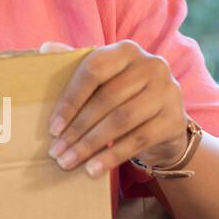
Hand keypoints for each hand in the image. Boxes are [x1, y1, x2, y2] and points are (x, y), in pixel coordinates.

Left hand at [39, 40, 188, 175]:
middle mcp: (151, 65)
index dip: (71, 100)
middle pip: (107, 98)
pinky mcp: (174, 119)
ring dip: (90, 144)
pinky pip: (138, 139)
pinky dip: (112, 156)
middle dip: (77, 128)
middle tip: (56, 151)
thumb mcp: (104, 79)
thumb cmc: (124, 98)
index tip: (52, 128)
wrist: (164, 124)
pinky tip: (92, 169)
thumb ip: (77, 64)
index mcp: (127, 50)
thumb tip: (44, 49)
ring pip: (121, 120)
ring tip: (68, 162)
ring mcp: (167, 91)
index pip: (94, 70)